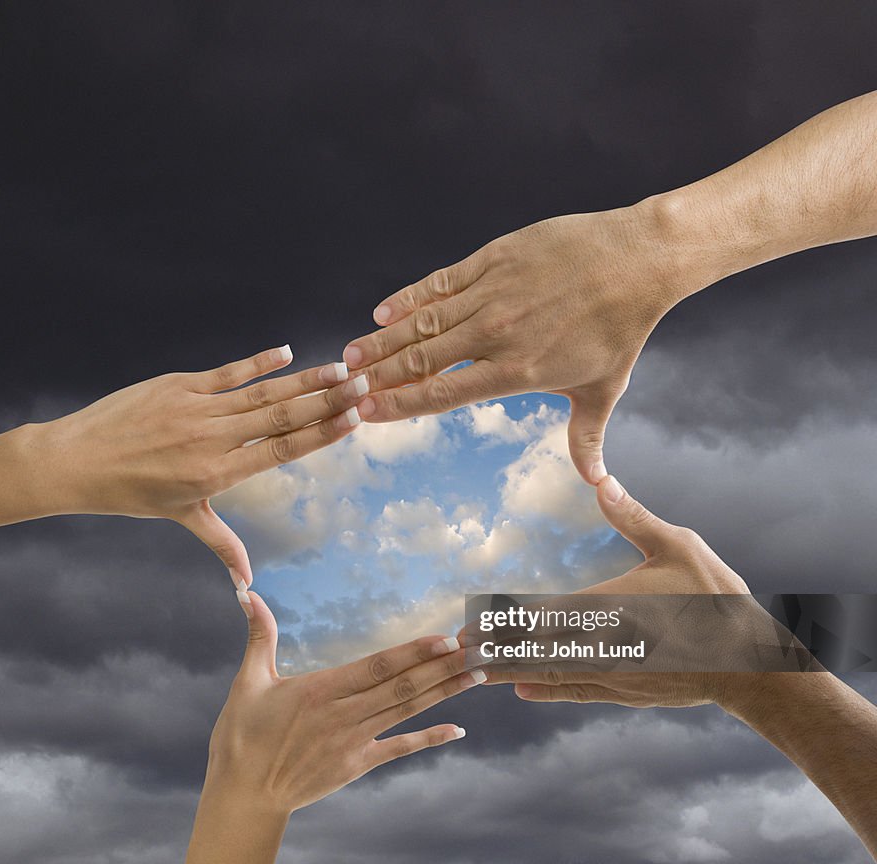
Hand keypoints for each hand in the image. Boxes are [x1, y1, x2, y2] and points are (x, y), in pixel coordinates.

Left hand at [33, 346, 373, 583]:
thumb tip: (246, 586)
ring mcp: (195, 408)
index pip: (282, 450)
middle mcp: (212, 439)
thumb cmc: (130, 492)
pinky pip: (227, 372)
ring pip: (261, 392)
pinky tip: (287, 352)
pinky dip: (258, 362)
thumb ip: (223, 545)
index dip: (322, 434)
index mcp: (219, 473)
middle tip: (365, 384)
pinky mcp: (178, 385)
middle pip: (281, 417)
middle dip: (327, 400)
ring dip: (304, 379)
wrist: (75, 461)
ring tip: (340, 369)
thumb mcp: (183, 516)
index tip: (356, 419)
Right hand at [208, 591, 480, 813]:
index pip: (376, 666)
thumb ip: (259, 635)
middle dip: (443, 667)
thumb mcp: (248, 681)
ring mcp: (353, 743)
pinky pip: (398, 749)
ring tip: (477, 676)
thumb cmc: (241, 736)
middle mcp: (343, 715)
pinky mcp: (356, 766)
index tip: (444, 638)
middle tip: (478, 650)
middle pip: (402, 686)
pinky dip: (428, 739)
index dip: (413, 652)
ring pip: (406, 711)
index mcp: (320, 690)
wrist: (243, 797)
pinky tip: (457, 730)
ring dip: (444, 693)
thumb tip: (248, 592)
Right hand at [343, 204, 683, 482]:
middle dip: (378, 376)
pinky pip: (440, 281)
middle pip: (422, 359)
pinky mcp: (493, 259)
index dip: (399, 406)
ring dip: (383, 340)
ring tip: (351, 354)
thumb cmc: (622, 329)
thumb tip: (598, 484)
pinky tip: (383, 311)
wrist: (640, 259)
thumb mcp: (603, 390)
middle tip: (345, 386)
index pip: (442, 394)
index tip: (366, 414)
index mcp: (517, 371)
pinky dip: (409, 297)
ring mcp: (492, 293)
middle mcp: (496, 334)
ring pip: (423, 322)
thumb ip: (586, 439)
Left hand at [483, 475, 765, 708]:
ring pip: (548, 674)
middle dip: (491, 652)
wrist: (750, 665)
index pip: (538, 618)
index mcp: (607, 607)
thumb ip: (634, 517)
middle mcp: (600, 646)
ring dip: (508, 672)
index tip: (466, 627)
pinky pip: (574, 691)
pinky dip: (544, 690)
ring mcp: (611, 674)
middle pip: (532, 651)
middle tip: (453, 653)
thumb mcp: (678, 547)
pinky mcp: (625, 691)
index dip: (498, 624)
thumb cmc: (715, 599)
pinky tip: (521, 689)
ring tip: (474, 672)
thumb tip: (602, 480)